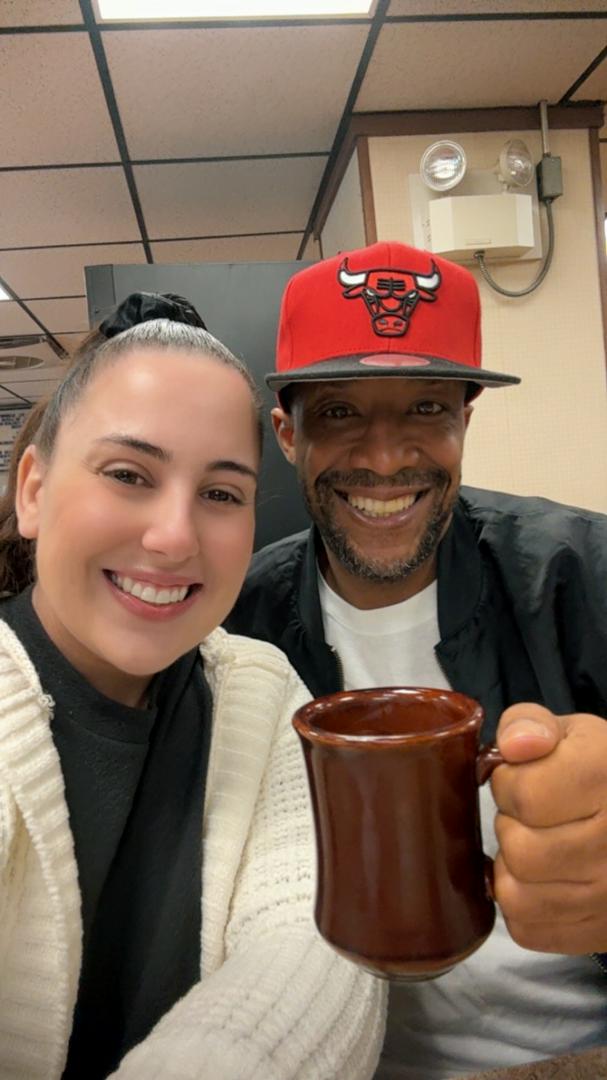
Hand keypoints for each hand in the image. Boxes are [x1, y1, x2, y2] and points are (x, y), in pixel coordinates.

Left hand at [491, 702, 606, 954]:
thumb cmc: (599, 771)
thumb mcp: (570, 733)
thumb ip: (529, 724)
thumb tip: (514, 746)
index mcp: (606, 780)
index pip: (526, 795)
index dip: (509, 783)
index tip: (522, 778)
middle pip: (521, 851)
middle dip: (511, 827)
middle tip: (531, 816)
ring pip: (518, 897)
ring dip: (512, 869)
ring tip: (537, 845)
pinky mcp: (599, 932)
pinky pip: (527, 929)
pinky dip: (523, 905)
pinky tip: (543, 878)